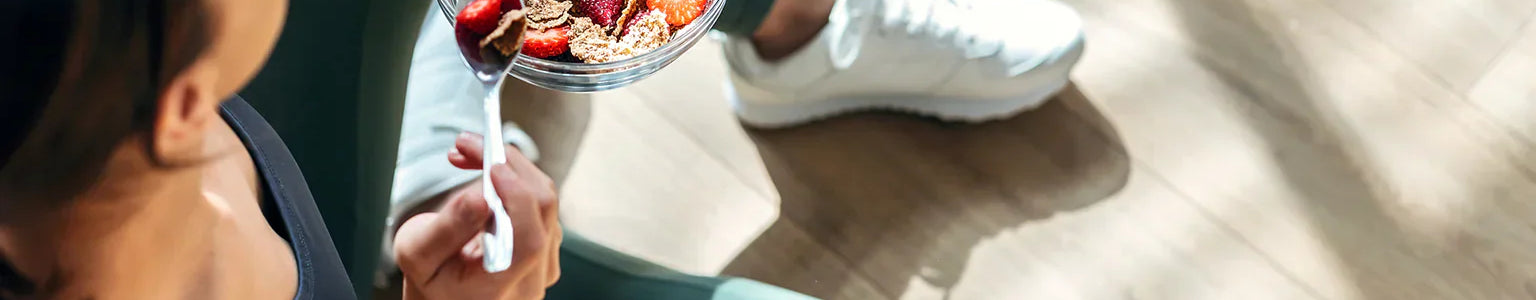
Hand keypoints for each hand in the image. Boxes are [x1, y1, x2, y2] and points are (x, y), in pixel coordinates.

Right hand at [393, 132, 561, 299]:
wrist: (444, 294)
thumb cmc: (430, 278)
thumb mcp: (417, 254)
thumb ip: (446, 228)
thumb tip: (479, 197)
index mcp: (502, 287)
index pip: (528, 240)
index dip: (517, 196)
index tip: (492, 165)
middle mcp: (534, 278)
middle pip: (542, 209)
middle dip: (507, 165)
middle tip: (467, 144)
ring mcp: (545, 262)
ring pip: (544, 199)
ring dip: (508, 167)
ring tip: (466, 154)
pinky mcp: (546, 244)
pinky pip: (540, 202)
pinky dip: (513, 178)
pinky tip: (483, 172)